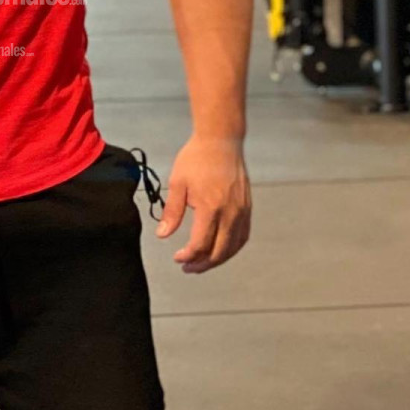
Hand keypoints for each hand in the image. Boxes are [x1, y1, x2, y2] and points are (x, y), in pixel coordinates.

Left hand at [154, 136, 250, 273]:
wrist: (221, 141)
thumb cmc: (197, 158)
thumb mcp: (177, 183)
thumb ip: (171, 212)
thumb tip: (162, 235)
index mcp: (210, 207)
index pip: (200, 244)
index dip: (188, 256)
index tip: (177, 258)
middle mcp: (230, 212)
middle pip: (219, 251)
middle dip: (202, 264)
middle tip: (188, 268)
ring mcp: (242, 211)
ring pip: (233, 247)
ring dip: (218, 259)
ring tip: (202, 263)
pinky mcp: (247, 208)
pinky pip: (243, 236)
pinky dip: (232, 248)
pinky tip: (220, 250)